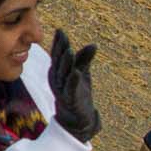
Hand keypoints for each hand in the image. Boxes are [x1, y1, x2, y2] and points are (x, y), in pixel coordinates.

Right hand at [47, 28, 100, 142]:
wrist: (77, 119)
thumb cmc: (78, 93)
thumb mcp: (82, 73)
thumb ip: (85, 59)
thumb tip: (93, 44)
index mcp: (57, 72)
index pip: (57, 55)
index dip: (58, 43)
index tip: (60, 31)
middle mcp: (57, 80)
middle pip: (58, 62)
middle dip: (60, 49)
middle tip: (63, 36)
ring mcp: (62, 90)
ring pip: (63, 74)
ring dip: (66, 63)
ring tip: (70, 51)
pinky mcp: (71, 100)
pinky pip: (71, 89)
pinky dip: (73, 81)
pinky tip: (76, 72)